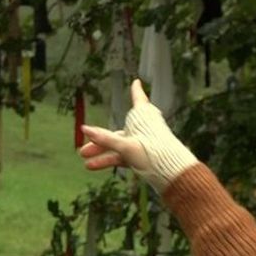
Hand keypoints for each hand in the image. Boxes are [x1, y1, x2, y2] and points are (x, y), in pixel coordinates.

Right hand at [78, 78, 197, 191]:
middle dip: (99, 140)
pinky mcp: (141, 158)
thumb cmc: (154, 153)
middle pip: (117, 132)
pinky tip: (93, 165)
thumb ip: (105, 139)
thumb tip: (84, 130)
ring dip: (101, 153)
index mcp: (144, 118)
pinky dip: (109, 160)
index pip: (139, 100)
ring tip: (85, 162)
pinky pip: (122, 157)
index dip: (137, 92)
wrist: (173, 173)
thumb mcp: (125, 145)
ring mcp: (141, 144)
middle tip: (83, 149)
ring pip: (117, 147)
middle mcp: (142, 130)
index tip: (137, 83)